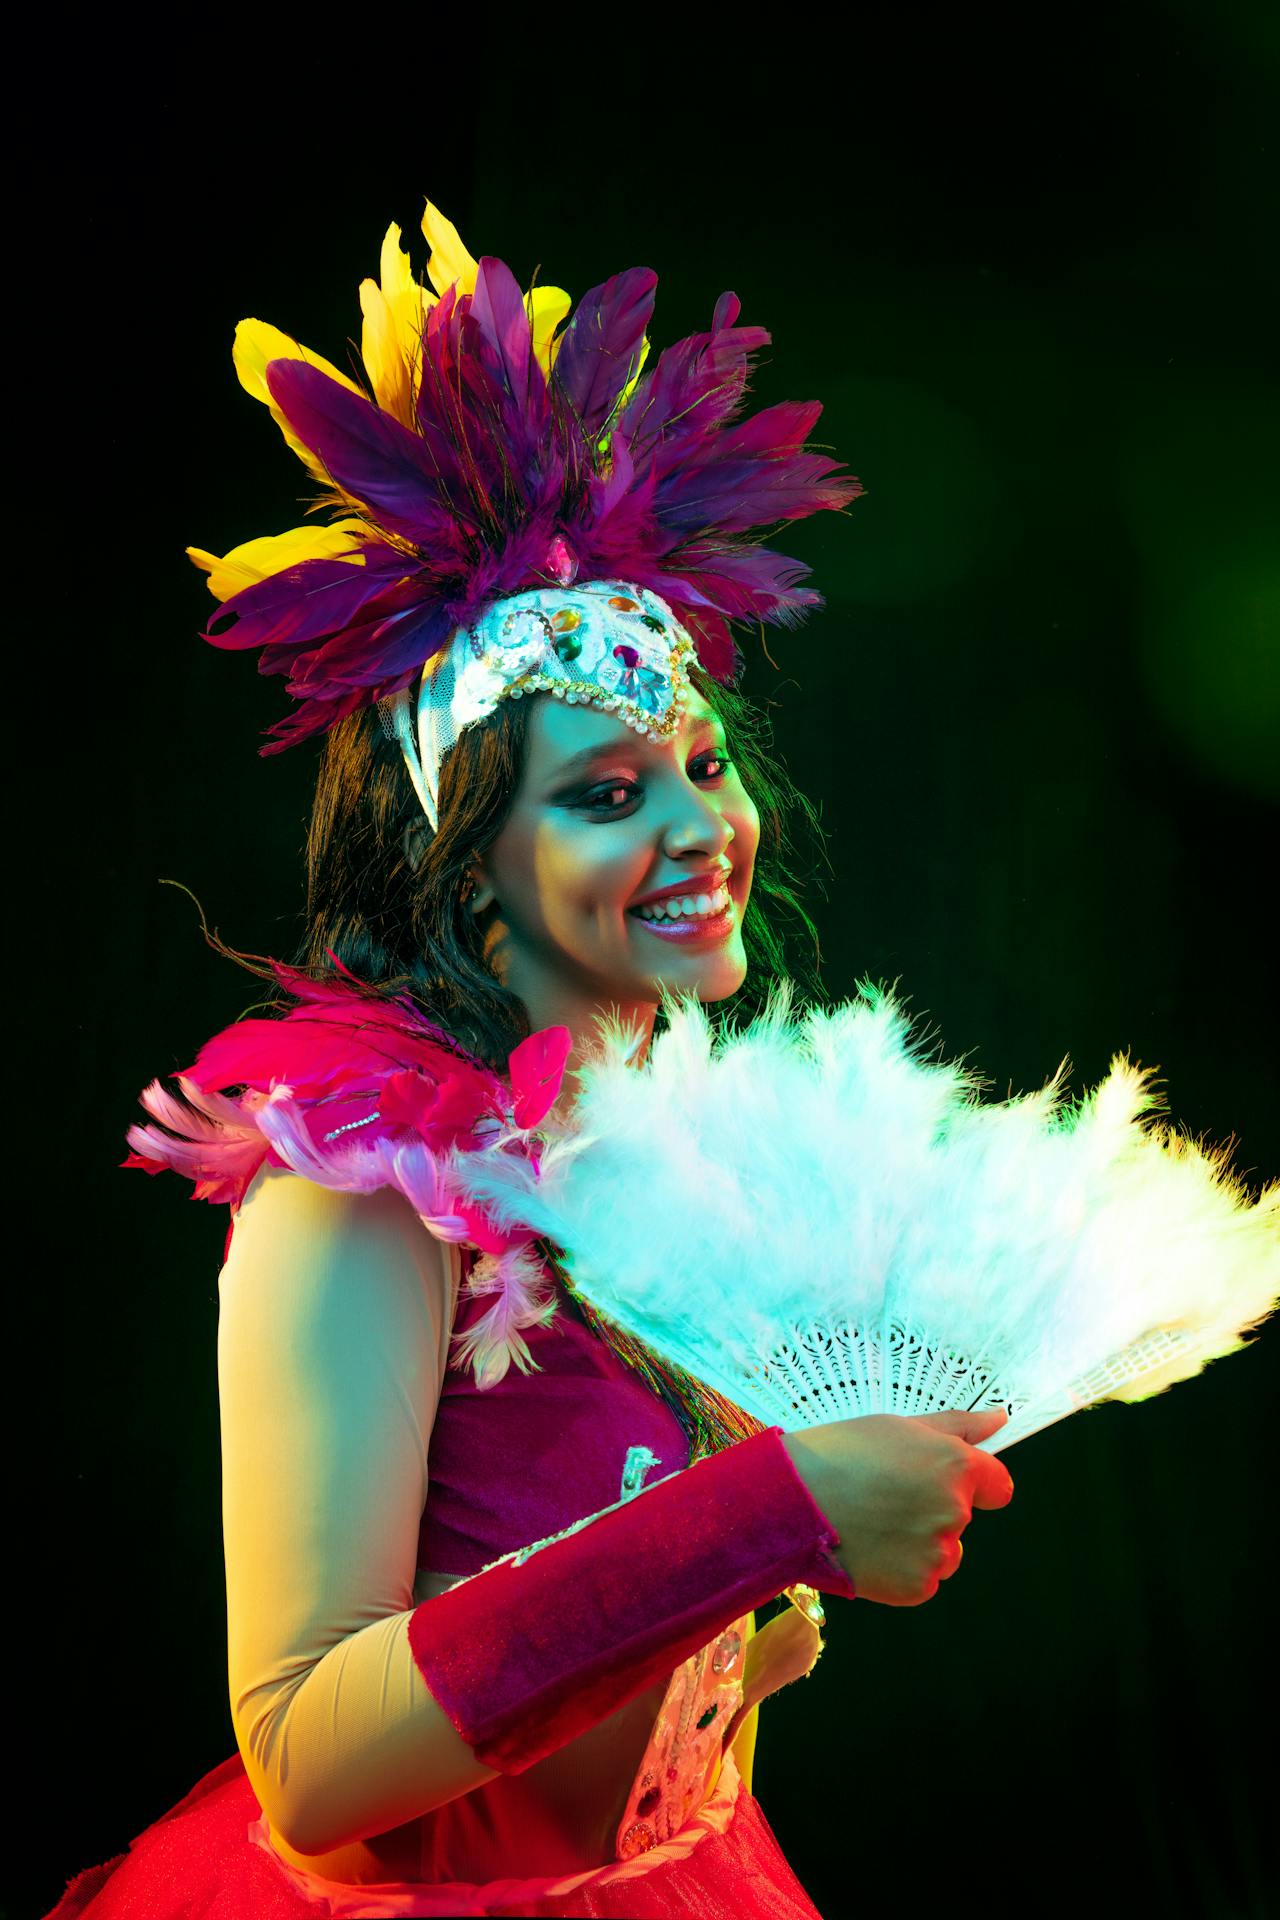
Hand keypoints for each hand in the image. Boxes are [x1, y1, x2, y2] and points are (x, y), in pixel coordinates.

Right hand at [782, 1407, 1013, 1606]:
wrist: (790, 1499)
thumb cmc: (840, 1452)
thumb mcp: (900, 1426)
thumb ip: (957, 1426)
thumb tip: (999, 1419)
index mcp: (956, 1467)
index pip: (998, 1485)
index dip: (973, 1482)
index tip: (940, 1479)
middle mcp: (954, 1512)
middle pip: (962, 1515)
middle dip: (933, 1507)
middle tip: (887, 1493)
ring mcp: (936, 1554)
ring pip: (943, 1549)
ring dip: (920, 1540)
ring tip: (874, 1521)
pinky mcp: (915, 1587)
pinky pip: (923, 1577)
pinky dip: (902, 1567)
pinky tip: (870, 1545)